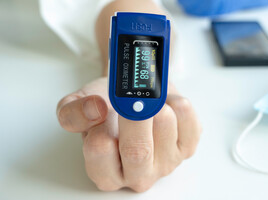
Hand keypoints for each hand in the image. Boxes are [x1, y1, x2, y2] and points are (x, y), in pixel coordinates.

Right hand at [56, 77, 201, 191]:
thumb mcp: (78, 106)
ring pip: (164, 123)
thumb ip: (72, 112)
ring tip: (146, 104)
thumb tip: (95, 109)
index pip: (99, 152)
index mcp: (106, 172)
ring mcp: (167, 161)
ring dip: (154, 103)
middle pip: (137, 150)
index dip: (100, 124)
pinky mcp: (188, 144)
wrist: (134, 98)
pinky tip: (164, 105)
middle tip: (131, 98)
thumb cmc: (109, 108)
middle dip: (133, 115)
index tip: (102, 107)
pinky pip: (184, 113)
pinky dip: (172, 98)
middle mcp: (139, 174)